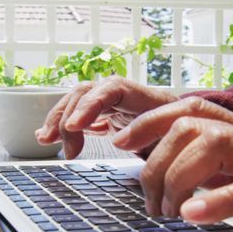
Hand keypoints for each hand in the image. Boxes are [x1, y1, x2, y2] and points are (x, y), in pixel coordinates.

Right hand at [35, 76, 176, 158]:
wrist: (188, 131)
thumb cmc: (184, 130)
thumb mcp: (176, 130)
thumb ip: (153, 130)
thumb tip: (120, 140)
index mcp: (139, 93)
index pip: (108, 89)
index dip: (88, 105)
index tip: (74, 126)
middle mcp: (120, 94)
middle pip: (84, 94)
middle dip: (65, 115)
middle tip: (54, 142)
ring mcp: (111, 104)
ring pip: (77, 104)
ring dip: (58, 121)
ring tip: (44, 139)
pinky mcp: (106, 117)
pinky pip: (80, 118)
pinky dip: (65, 128)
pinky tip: (50, 139)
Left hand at [112, 97, 232, 224]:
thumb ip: (216, 167)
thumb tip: (168, 181)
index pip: (189, 109)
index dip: (150, 120)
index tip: (119, 141)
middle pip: (191, 127)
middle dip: (158, 162)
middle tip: (150, 200)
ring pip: (216, 146)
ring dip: (181, 179)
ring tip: (168, 210)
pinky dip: (221, 201)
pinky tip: (196, 216)